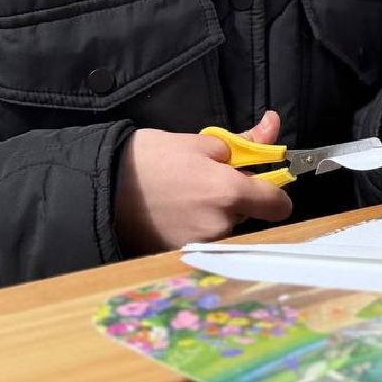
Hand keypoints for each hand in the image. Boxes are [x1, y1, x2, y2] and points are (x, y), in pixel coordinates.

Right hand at [113, 110, 292, 254]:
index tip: (263, 182)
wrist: (103, 186)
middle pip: (251, 216)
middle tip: (211, 180)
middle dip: (239, 199)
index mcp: (229, 193)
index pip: (278, 205)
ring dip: (218, 214)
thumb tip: (273, 125)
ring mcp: (200, 245)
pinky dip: (198, 228)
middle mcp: (220, 225)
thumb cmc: (151, 158)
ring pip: (228, 228)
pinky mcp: (181, 256)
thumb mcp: (202, 142)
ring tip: (188, 195)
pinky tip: (178, 213)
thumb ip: (244, 141)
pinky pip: (205, 240)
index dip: (275, 192)